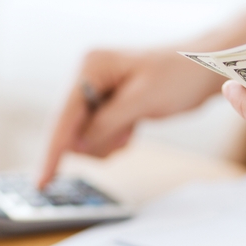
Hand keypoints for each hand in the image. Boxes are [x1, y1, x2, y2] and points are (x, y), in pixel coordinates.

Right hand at [37, 46, 224, 187]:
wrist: (204, 69)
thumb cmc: (178, 75)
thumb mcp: (142, 100)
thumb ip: (106, 122)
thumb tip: (77, 145)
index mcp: (90, 66)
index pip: (64, 115)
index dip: (53, 150)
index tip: (42, 180)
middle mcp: (87, 76)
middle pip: (70, 128)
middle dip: (95, 141)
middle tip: (126, 134)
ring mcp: (96, 90)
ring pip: (84, 135)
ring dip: (107, 141)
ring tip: (133, 126)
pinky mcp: (107, 103)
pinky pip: (97, 133)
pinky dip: (113, 138)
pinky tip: (132, 127)